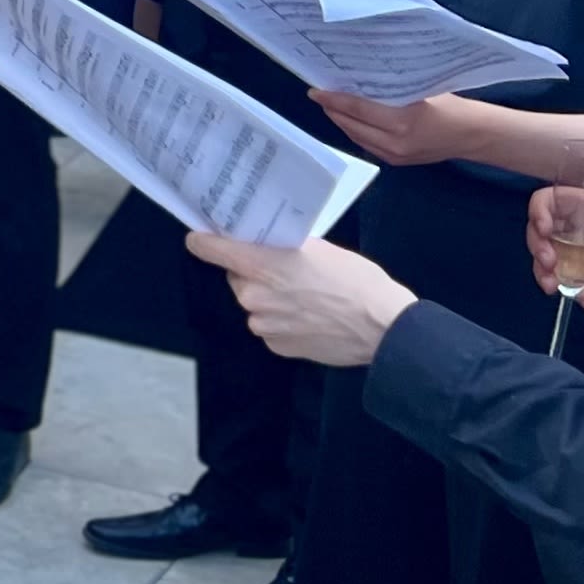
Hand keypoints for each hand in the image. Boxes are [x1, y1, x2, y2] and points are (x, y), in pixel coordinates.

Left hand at [184, 233, 418, 366]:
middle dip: (255, 272)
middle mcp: (252, 296)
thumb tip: (266, 244)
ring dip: (270, 298)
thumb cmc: (356, 281)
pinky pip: (269, 326)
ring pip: (254, 303)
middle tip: (287, 270)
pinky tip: (310, 317)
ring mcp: (262, 325)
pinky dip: (282, 321)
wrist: (382, 328)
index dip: (204, 240)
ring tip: (306, 297)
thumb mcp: (321, 249)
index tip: (200, 236)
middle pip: (238, 277)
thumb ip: (284, 247)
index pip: (210, 249)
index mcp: (260, 265)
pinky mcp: (275, 346)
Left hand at [312, 90, 488, 167]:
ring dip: (342, 121)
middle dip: (333, 110)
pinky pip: (367, 145)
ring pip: (356, 137)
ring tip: (331, 105)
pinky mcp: (397, 162)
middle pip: (351, 125)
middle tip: (320, 94)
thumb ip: (392, 89)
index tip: (315, 91)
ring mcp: (395, 155)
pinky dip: (355, 131)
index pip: (357, 109)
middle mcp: (395, 142)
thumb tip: (360, 77)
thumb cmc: (451, 106)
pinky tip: (350, 120)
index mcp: (402, 121)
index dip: (333, 99)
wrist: (473, 135)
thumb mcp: (422, 90)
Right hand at [528, 189, 583, 309]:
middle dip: (539, 250)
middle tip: (550, 265)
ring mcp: (572, 249)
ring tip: (556, 290)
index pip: (546, 201)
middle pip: (538, 233)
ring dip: (546, 276)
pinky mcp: (579, 270)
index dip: (538, 213)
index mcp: (582, 206)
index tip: (546, 231)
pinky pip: (565, 281)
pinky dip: (573, 293)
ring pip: (545, 260)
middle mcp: (571, 226)